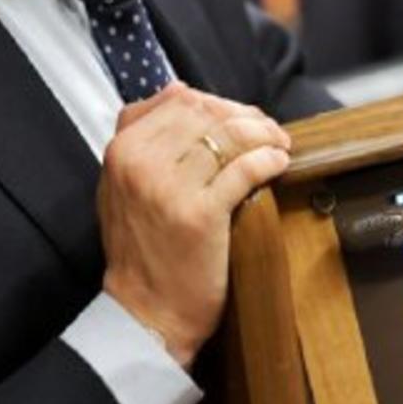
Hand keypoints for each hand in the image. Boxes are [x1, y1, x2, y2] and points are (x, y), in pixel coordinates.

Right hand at [97, 82, 291, 367]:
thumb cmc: (142, 251)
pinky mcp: (200, 214)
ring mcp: (168, 187)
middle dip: (245, 116)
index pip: (179, 100)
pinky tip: (278, 164)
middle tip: (270, 131)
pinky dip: (268, 161)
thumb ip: (147, 139)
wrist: (144, 314)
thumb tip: (181, 89)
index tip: (240, 117)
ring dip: (264, 135)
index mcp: (121, 150)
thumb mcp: (124, 187)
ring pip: (229, 136)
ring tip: (280, 145)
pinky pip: (244, 169)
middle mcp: (140, 162)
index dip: (218, 103)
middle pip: (207, 113)